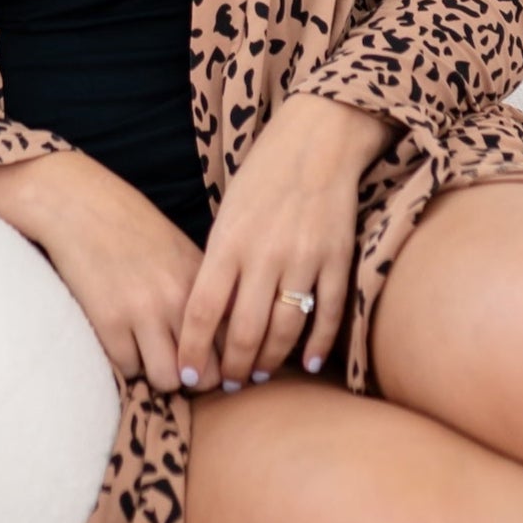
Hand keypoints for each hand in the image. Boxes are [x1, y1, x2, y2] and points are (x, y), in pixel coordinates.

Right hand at [0, 150, 202, 398]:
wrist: (78, 205)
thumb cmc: (131, 229)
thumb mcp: (181, 252)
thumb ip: (203, 294)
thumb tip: (221, 342)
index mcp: (202, 280)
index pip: (233, 342)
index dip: (225, 361)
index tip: (212, 361)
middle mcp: (178, 298)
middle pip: (207, 373)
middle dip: (195, 377)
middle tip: (180, 367)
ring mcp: (143, 311)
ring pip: (168, 380)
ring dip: (159, 374)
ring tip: (149, 354)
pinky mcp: (107, 321)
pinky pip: (128, 369)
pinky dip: (126, 362)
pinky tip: (121, 339)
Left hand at [177, 93, 395, 392]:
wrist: (319, 138)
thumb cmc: (265, 174)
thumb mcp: (228, 212)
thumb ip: (220, 261)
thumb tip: (211, 315)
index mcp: (229, 241)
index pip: (202, 310)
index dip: (193, 350)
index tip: (185, 375)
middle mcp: (264, 255)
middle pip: (244, 331)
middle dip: (233, 366)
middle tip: (228, 384)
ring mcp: (304, 258)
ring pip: (285, 328)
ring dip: (271, 360)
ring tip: (260, 374)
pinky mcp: (337, 258)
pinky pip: (329, 313)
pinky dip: (320, 344)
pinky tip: (310, 363)